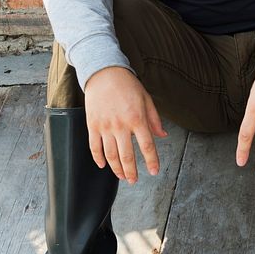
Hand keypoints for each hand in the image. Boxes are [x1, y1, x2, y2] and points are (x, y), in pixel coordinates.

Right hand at [84, 66, 167, 183]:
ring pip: (110, 154)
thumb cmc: (128, 85)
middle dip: (131, 171)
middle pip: (127, 155)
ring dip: (116, 168)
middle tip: (134, 180)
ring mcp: (105, 126)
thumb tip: (162, 135)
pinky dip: (98, 158)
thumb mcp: (147, 99)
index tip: (154, 171)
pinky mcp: (92, 125)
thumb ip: (154, 120)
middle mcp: (121, 125)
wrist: (104, 73)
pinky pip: (94, 147)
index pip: (147, 145)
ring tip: (122, 176)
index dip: (151, 161)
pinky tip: (103, 165)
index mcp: (137, 118)